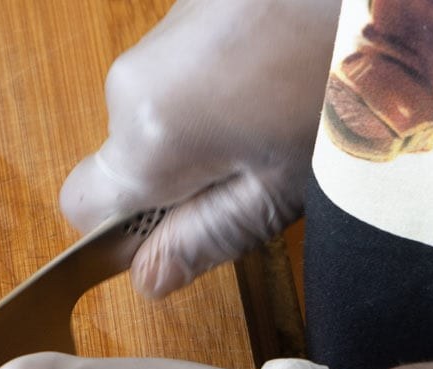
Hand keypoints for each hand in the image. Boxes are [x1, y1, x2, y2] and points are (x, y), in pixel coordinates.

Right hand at [60, 0, 339, 297]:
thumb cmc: (349, 87)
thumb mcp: (282, 189)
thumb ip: (205, 238)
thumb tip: (148, 277)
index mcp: (149, 134)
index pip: (82, 206)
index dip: (129, 229)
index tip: (187, 225)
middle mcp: (134, 78)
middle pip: (126, 154)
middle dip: (180, 172)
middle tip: (262, 166)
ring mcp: (162, 32)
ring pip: (159, 109)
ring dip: (205, 124)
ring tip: (282, 111)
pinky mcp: (192, 1)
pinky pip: (187, 66)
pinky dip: (223, 79)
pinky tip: (284, 69)